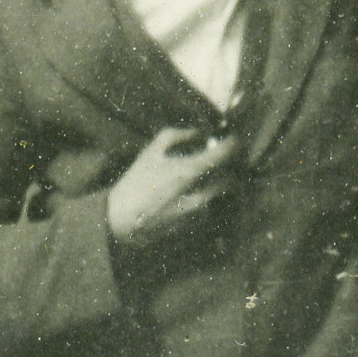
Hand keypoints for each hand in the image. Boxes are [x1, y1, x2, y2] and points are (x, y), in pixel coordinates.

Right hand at [105, 129, 235, 243]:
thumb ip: (177, 135)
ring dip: (215, 183)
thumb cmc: (136, 182)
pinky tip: (186, 194)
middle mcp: (201, 193)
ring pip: (217, 193)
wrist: (122, 220)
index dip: (234, 144)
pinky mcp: (194, 224)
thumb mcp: (152, 151)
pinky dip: (202, 197)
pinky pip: (206, 206)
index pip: (226, 154)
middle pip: (229, 177)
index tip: (235, 138)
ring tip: (201, 176)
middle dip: (228, 167)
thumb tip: (198, 132)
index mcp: (191, 171)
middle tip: (221, 158)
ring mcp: (199, 211)